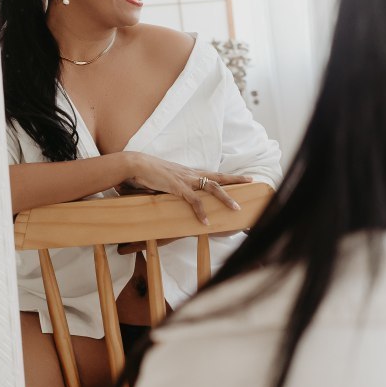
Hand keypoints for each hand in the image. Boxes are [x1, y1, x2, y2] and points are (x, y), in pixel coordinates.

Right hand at [120, 153, 251, 224]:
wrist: (134, 164)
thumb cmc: (146, 172)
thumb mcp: (163, 180)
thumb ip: (172, 187)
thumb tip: (173, 194)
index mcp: (188, 172)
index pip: (212, 173)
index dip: (226, 176)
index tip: (240, 177)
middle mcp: (190, 173)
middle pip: (218, 176)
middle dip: (235, 179)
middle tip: (251, 179)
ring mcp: (184, 179)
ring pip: (211, 187)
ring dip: (225, 198)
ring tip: (236, 208)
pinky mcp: (177, 186)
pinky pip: (193, 200)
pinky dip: (201, 211)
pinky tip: (206, 222)